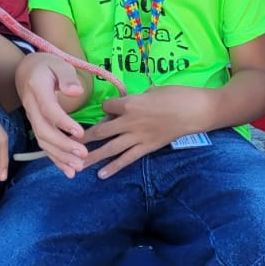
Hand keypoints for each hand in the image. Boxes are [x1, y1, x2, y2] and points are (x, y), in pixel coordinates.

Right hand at [15, 52, 90, 176]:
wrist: (26, 70)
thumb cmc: (47, 65)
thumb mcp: (59, 64)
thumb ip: (67, 77)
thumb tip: (76, 91)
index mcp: (37, 90)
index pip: (49, 110)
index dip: (64, 123)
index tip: (80, 133)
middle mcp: (32, 107)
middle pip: (44, 131)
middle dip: (63, 146)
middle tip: (83, 155)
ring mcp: (32, 118)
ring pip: (43, 142)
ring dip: (60, 156)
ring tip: (78, 167)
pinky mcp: (37, 126)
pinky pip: (44, 145)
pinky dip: (55, 158)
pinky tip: (68, 170)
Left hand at [80, 86, 207, 178]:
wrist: (197, 111)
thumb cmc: (177, 95)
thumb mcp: (153, 90)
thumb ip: (136, 98)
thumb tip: (127, 103)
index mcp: (130, 103)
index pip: (107, 107)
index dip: (105, 108)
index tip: (106, 110)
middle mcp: (129, 121)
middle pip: (101, 130)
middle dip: (83, 138)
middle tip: (67, 144)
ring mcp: (138, 137)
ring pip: (109, 148)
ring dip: (92, 157)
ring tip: (76, 165)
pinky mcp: (147, 147)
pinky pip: (127, 159)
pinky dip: (114, 168)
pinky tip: (101, 175)